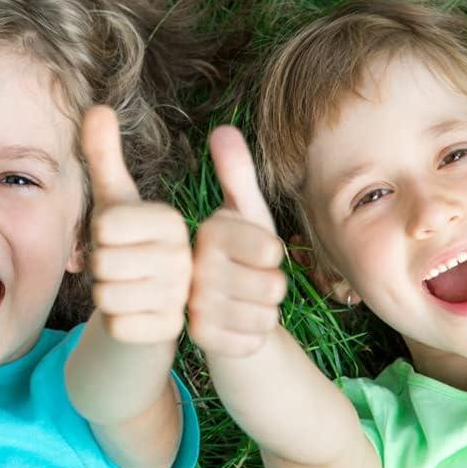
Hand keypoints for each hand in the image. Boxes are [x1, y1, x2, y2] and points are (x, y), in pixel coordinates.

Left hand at [80, 105, 191, 345]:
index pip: (104, 227)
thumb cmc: (132, 242)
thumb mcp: (118, 199)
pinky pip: (117, 327)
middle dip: (99, 269)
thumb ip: (105, 154)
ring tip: (128, 289)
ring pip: (106, 298)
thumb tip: (96, 106)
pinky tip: (135, 315)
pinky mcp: (172, 331)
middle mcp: (184, 256)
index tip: (120, 238)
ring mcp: (182, 296)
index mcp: (171, 220)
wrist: (159, 302)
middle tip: (121, 266)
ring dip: (107, 297)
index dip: (99, 236)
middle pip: (101, 264)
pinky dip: (117, 324)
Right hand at [189, 126, 287, 357]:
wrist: (214, 308)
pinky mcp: (199, 336)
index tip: (261, 251)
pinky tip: (239, 324)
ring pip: (266, 315)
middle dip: (274, 286)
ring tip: (247, 301)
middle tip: (254, 280)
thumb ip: (237, 174)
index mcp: (207, 232)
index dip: (273, 254)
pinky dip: (254, 335)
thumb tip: (222, 128)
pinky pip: (253, 340)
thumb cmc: (237, 252)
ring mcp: (193, 303)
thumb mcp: (243, 213)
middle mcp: (192, 267)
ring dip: (266, 311)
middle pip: (273, 286)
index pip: (269, 249)